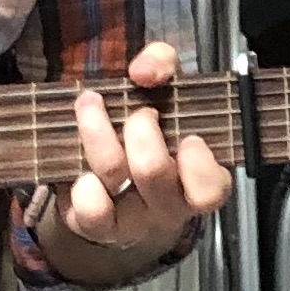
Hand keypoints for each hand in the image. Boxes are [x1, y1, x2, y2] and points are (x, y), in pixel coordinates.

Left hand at [36, 43, 227, 284]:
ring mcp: (130, 218)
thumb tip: (144, 70)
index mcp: (197, 178)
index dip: (200, 166)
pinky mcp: (96, 224)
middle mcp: (167, 205)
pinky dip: (82, 181)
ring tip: (90, 104)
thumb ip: (162, 65)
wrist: (111, 175)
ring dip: (97, 130)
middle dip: (140, 128)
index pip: (210, 189)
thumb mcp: (164, 90)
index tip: (189, 137)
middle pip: (153, 170)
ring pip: (112, 174)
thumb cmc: (148, 130)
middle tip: (138, 113)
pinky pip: (88, 208)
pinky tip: (79, 158)